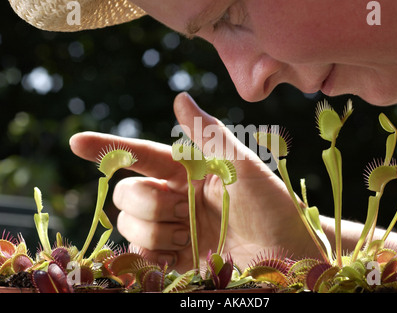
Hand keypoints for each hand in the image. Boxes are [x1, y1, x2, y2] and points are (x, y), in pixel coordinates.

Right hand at [69, 92, 317, 271]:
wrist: (286, 255)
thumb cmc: (272, 205)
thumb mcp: (243, 166)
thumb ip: (209, 134)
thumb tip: (180, 97)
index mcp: (189, 170)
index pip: (142, 155)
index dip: (110, 148)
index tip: (76, 142)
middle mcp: (176, 196)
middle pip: (127, 194)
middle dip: (149, 203)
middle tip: (186, 211)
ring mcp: (174, 228)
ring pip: (130, 223)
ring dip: (156, 230)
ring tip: (193, 235)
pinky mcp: (175, 257)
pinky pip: (141, 253)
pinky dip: (151, 252)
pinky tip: (177, 252)